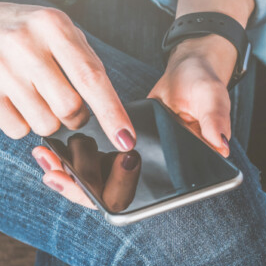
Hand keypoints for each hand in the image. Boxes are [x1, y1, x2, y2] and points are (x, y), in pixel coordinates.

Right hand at [0, 0, 134, 148]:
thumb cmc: (22, 33)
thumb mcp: (56, 30)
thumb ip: (85, 62)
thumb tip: (113, 115)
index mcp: (52, 24)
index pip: (91, 77)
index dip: (112, 113)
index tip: (126, 139)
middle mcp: (24, 43)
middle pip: (69, 107)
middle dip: (76, 117)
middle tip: (66, 105)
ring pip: (45, 124)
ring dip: (48, 120)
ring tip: (34, 96)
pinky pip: (17, 130)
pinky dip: (22, 123)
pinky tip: (12, 99)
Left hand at [31, 0, 251, 207]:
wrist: (192, 67)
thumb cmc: (205, 85)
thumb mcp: (211, 100)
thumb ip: (215, 122)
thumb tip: (221, 144)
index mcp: (174, 172)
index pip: (140, 198)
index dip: (109, 199)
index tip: (83, 188)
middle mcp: (150, 171)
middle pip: (109, 193)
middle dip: (77, 186)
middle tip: (52, 172)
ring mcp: (131, 159)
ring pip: (96, 178)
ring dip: (69, 172)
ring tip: (44, 157)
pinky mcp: (117, 143)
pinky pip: (92, 157)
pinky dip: (71, 155)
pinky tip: (49, 145)